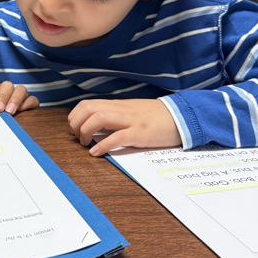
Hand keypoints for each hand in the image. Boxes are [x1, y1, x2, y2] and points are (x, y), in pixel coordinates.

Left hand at [0, 79, 39, 114]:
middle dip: (2, 97)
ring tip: (10, 111)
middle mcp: (7, 91)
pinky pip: (32, 99)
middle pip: (7, 85)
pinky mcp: (30, 104)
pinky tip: (22, 110)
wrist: (0, 133)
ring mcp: (20, 96)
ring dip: (15, 99)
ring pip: (21, 89)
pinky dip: (28, 103)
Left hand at [67, 98, 181, 155]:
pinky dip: (103, 145)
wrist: (182, 116)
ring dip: (86, 131)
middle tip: (77, 137)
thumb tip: (95, 125)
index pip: (87, 104)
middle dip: (76, 123)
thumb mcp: (131, 112)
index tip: (74, 129)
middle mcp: (121, 110)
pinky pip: (118, 137)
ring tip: (85, 144)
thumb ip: (114, 116)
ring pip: (99, 118)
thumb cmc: (156, 117)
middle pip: (88, 109)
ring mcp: (131, 120)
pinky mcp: (141, 133)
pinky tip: (96, 152)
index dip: (75, 116)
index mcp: (117, 105)